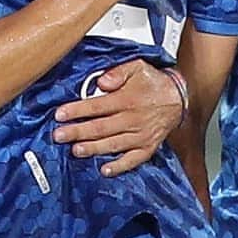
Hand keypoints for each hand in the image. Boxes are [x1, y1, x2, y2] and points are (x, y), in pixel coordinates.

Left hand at [52, 59, 183, 176]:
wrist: (178, 97)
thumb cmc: (153, 82)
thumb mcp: (137, 67)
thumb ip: (117, 72)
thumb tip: (101, 82)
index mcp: (127, 99)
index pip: (97, 106)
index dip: (77, 110)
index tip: (60, 114)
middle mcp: (133, 119)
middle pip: (101, 127)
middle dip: (77, 132)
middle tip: (59, 135)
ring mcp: (141, 135)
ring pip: (113, 144)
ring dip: (93, 148)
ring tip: (76, 150)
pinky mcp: (147, 147)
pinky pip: (133, 160)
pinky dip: (120, 166)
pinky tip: (105, 170)